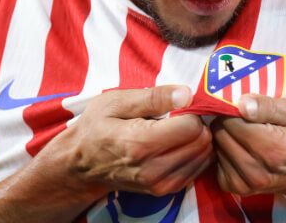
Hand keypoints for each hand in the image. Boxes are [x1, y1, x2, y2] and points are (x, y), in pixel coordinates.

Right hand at [47, 85, 213, 198]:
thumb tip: (187, 94)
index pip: (191, 126)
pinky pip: (198, 169)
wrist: (81, 164)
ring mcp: (160, 184)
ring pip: (204, 156)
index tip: (177, 105)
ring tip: (177, 129)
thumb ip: (154, 97)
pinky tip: (177, 143)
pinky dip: (194, 154)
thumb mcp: (116, 102)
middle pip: (202, 142)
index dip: (189, 110)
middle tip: (179, 116)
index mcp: (140, 143)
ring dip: (197, 139)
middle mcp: (153, 169)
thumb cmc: (97, 127)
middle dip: (197, 124)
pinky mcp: (165, 191)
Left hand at [212, 94, 285, 201]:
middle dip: (229, 121)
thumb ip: (270, 106)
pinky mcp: (237, 189)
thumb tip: (241, 104)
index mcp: (275, 150)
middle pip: (221, 134)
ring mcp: (247, 184)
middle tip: (248, 118)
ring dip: (227, 136)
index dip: (235, 108)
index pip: (231, 121)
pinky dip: (225, 152)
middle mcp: (258, 172)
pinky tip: (243, 147)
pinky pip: (217, 162)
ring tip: (249, 132)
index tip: (248, 105)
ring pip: (217, 147)